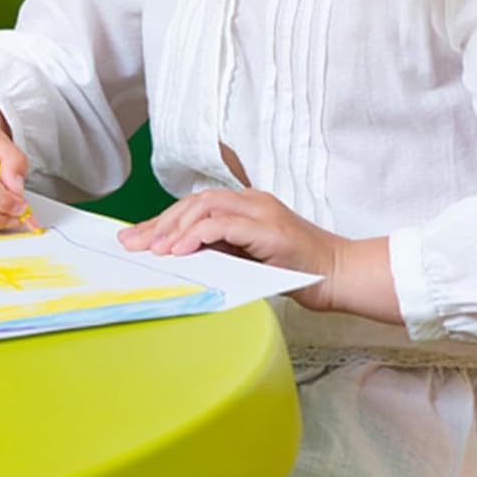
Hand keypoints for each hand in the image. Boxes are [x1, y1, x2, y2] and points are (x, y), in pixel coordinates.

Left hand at [117, 187, 340, 311]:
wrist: (342, 276)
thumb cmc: (299, 270)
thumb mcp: (249, 258)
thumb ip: (220, 249)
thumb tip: (180, 255)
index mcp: (245, 205)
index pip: (193, 206)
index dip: (162, 221)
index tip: (136, 238)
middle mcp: (251, 201)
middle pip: (193, 202)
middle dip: (160, 224)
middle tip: (133, 244)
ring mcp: (260, 211)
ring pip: (203, 207)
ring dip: (174, 228)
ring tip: (154, 250)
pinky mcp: (268, 229)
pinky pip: (222, 225)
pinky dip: (197, 235)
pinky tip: (180, 250)